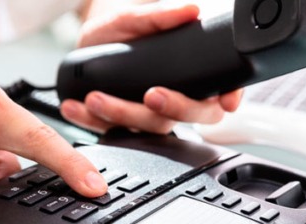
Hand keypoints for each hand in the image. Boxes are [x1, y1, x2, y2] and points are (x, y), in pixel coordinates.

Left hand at [60, 3, 243, 133]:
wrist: (94, 37)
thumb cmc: (125, 28)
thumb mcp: (139, 16)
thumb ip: (162, 14)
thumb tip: (190, 10)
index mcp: (193, 75)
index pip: (222, 91)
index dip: (230, 97)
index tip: (225, 101)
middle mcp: (176, 97)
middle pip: (191, 116)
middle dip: (173, 109)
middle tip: (152, 95)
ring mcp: (150, 113)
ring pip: (149, 126)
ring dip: (122, 115)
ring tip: (95, 98)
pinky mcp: (123, 122)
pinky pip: (112, 130)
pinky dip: (90, 121)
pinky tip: (74, 108)